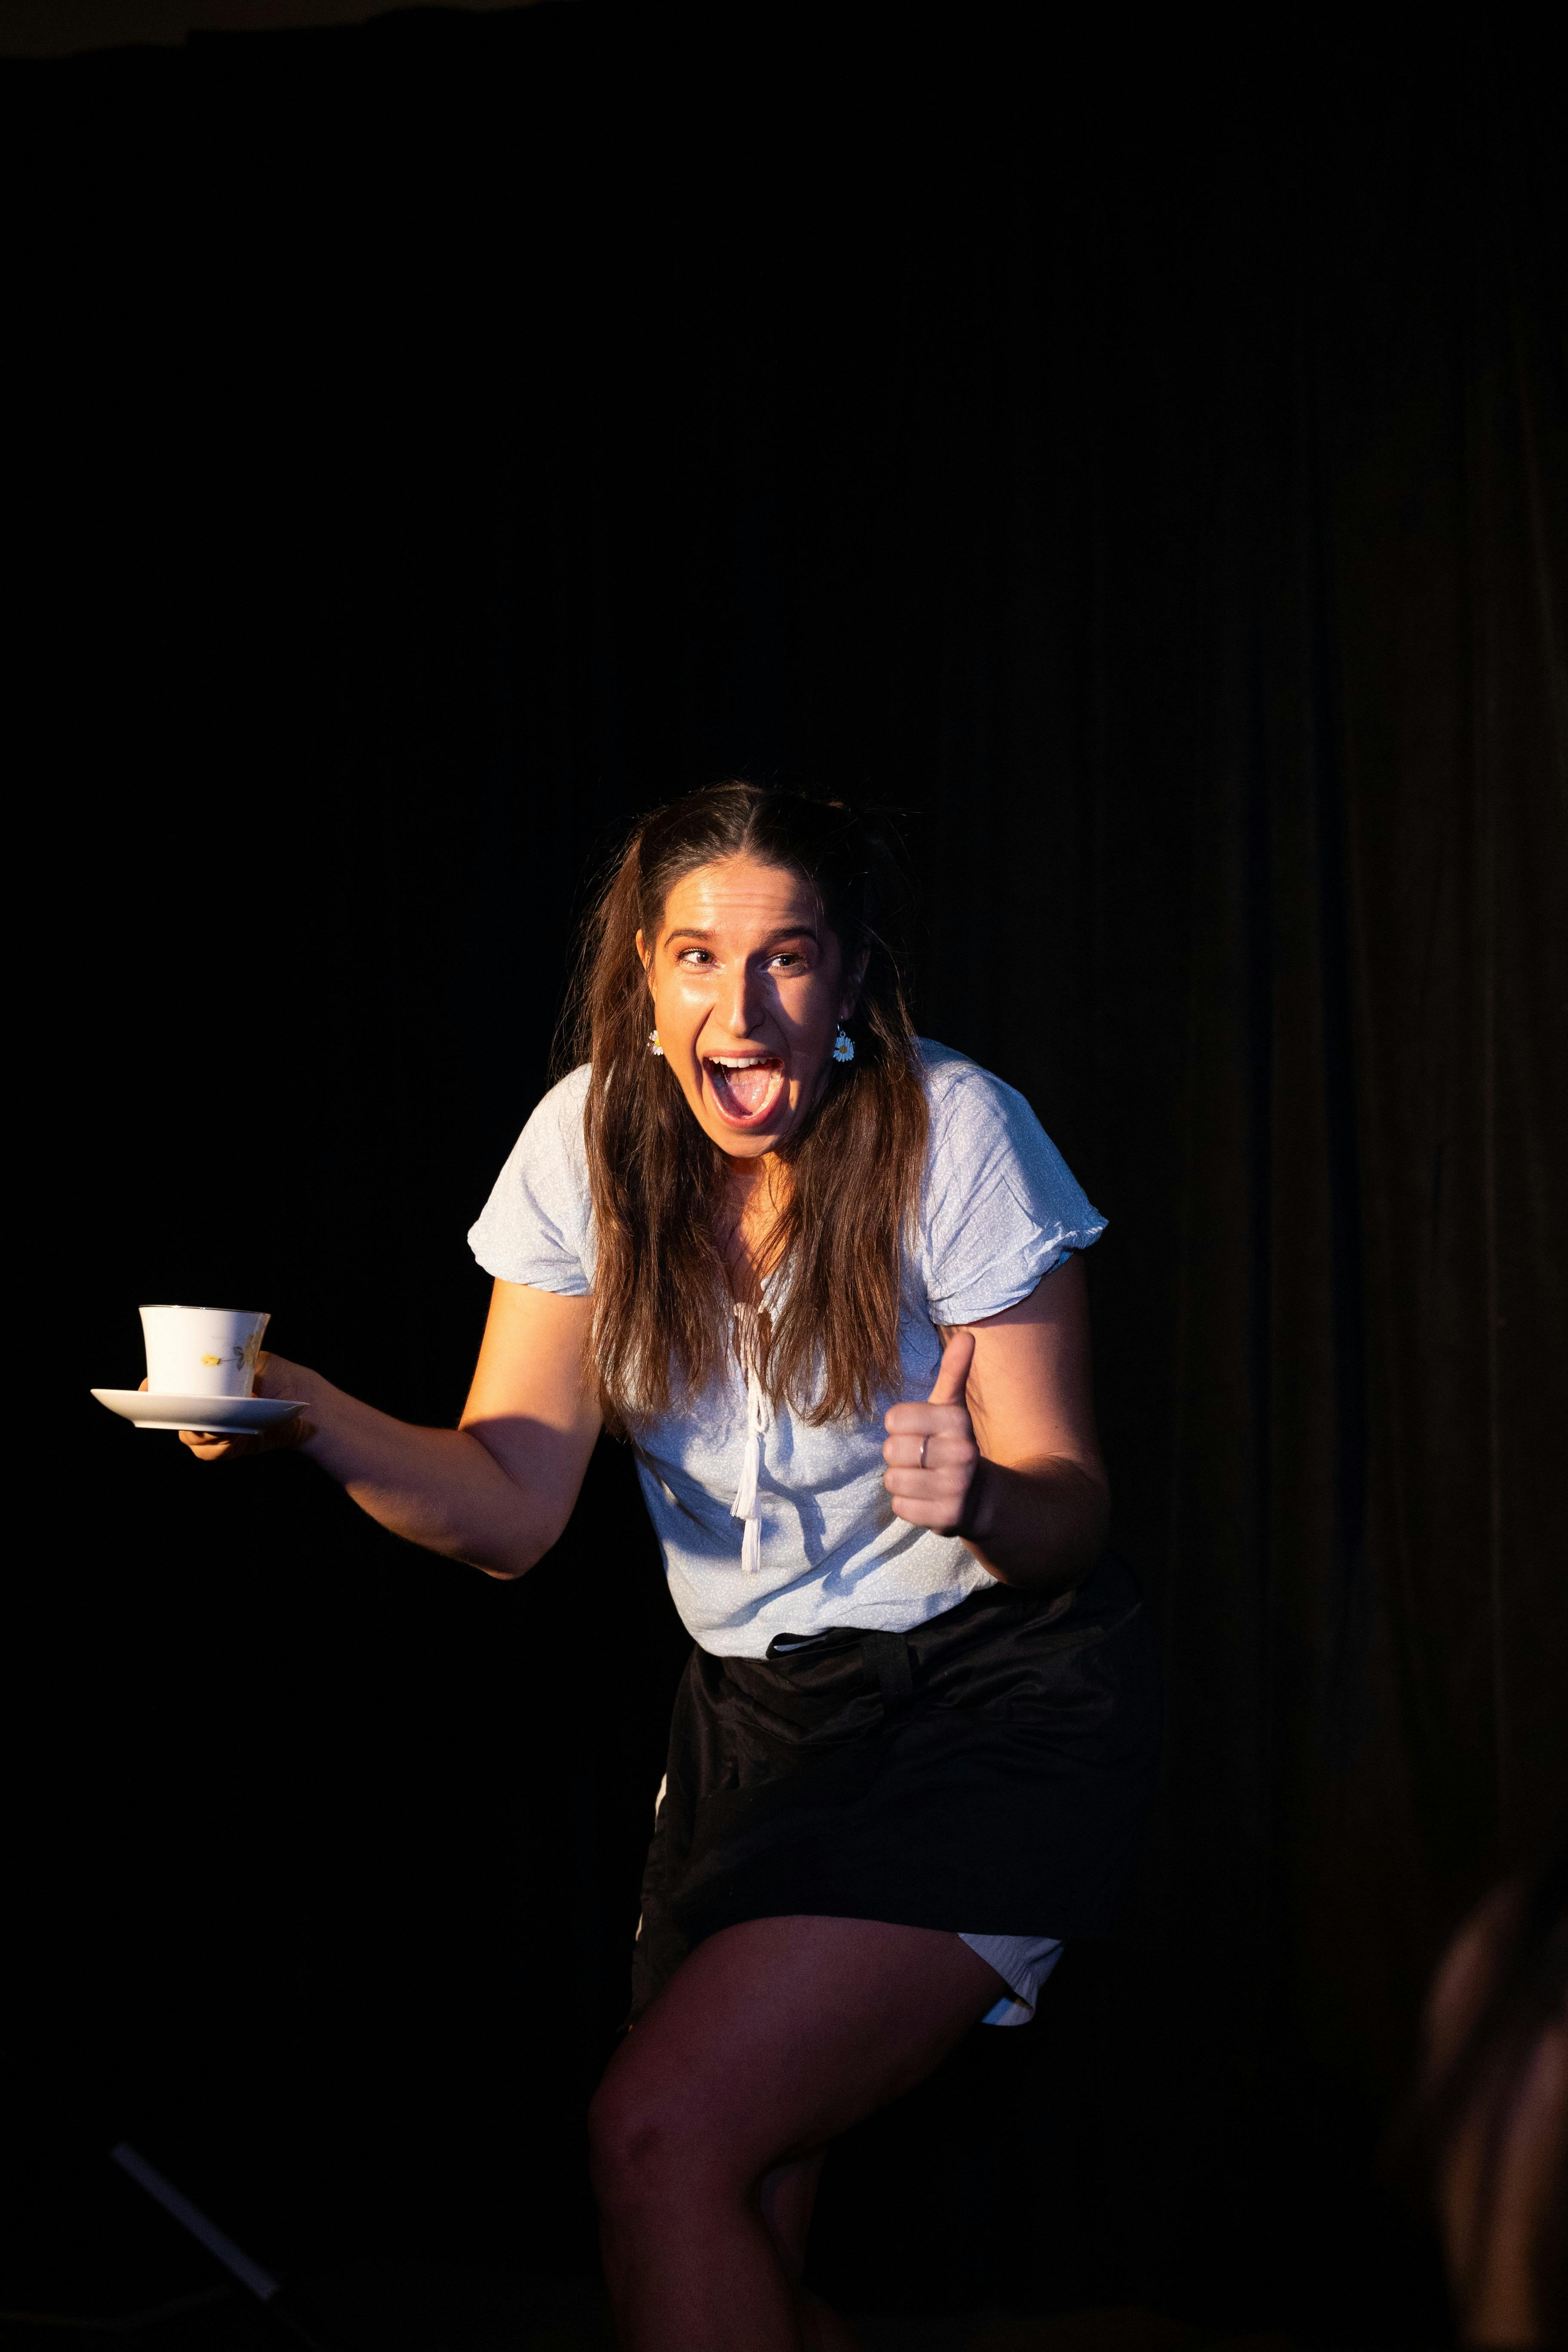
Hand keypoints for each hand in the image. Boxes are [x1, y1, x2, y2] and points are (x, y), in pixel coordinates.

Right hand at [141, 1352, 316, 1461]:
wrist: (311, 1405)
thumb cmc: (287, 1378)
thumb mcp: (261, 1362)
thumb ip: (236, 1362)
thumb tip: (213, 1363)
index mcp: (209, 1387)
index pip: (173, 1390)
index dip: (155, 1392)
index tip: (146, 1390)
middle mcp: (208, 1410)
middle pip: (176, 1418)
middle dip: (177, 1416)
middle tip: (189, 1411)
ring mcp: (218, 1430)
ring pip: (191, 1438)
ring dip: (200, 1432)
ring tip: (218, 1424)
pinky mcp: (232, 1447)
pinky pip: (211, 1453)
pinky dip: (217, 1447)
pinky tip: (230, 1437)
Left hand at [882, 1329, 981, 1535]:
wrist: (982, 1496)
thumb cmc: (955, 1445)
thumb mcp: (954, 1408)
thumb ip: (955, 1372)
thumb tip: (967, 1335)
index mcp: (956, 1421)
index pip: (894, 1419)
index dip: (899, 1427)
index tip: (918, 1432)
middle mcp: (960, 1453)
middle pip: (891, 1451)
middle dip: (899, 1456)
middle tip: (921, 1459)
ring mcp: (955, 1487)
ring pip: (893, 1480)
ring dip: (902, 1481)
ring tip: (923, 1479)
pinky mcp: (948, 1517)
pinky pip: (900, 1506)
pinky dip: (907, 1504)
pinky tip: (926, 1498)